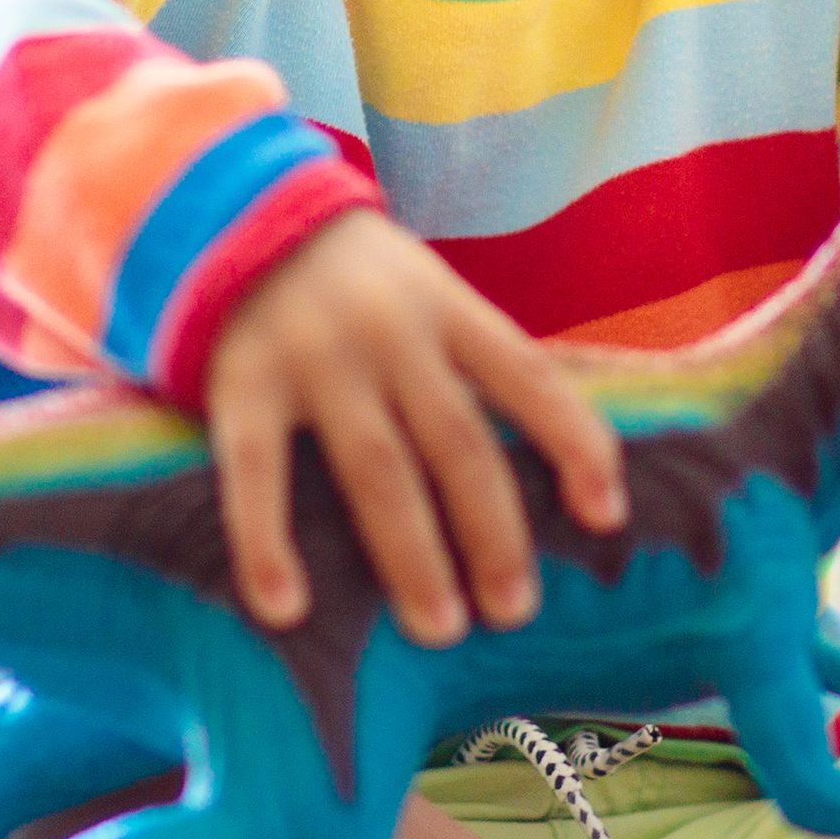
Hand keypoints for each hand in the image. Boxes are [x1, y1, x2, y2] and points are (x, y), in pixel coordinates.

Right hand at [199, 212, 625, 648]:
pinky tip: (286, 607)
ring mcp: (315, 359)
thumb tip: (546, 467)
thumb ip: (469, 361)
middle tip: (512, 609)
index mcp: (448, 308)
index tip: (605, 516)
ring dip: (412, 556)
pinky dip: (266, 543)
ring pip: (377, 470)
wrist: (234, 210)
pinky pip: (256, 475)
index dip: (573, 444)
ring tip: (439, 628)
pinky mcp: (242, 384)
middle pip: (458, 444)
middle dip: (493, 534)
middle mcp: (391, 333)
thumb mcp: (426, 291)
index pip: (529, 378)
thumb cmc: (355, 280)